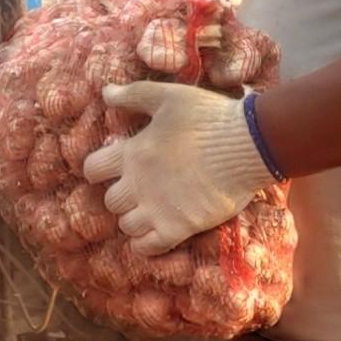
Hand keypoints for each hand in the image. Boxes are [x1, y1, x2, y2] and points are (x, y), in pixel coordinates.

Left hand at [85, 79, 271, 254]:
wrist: (248, 144)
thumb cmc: (209, 117)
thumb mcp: (168, 96)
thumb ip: (133, 95)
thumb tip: (105, 92)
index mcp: (132, 152)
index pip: (93, 169)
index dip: (99, 170)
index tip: (114, 170)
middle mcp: (138, 184)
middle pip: (111, 201)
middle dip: (122, 196)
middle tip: (141, 190)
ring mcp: (157, 208)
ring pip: (126, 225)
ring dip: (134, 220)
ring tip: (151, 211)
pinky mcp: (178, 227)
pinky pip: (146, 247)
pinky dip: (145, 244)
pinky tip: (156, 233)